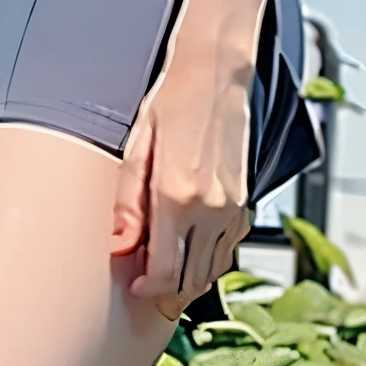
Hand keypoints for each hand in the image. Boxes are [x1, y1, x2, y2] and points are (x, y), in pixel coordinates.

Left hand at [111, 51, 254, 323]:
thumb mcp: (136, 148)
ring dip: (190, 279)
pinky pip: (229, 249)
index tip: (135, 286)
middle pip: (192, 281)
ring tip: (166, 268)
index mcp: (177, 196)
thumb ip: (127, 204)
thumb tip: (120, 245)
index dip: (148, 290)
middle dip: (168, 292)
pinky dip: (210, 259)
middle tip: (147, 284)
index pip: (166, 273)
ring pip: (214, 270)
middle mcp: (211, 208)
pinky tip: (192, 247)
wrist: (214, 73)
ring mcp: (232, 207)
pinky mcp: (245, 201)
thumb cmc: (173, 100)